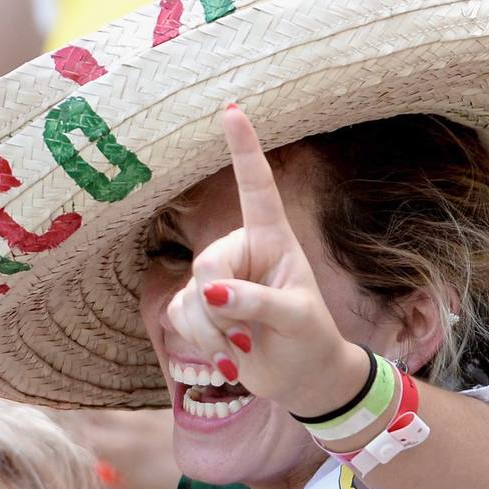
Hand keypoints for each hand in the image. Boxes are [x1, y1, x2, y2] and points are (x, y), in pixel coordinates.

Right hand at [165, 104, 368, 416]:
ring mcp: (216, 279)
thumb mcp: (297, 319)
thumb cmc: (309, 339)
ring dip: (214, 333)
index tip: (233, 109)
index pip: (256, 187)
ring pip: (189, 297)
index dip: (243, 149)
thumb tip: (210, 293)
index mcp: (274, 239)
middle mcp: (242, 251)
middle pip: (208, 264)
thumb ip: (258, 302)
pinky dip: (203, 343)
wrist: (300, 378)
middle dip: (223, 307)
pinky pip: (178, 316)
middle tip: (251, 335)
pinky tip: (229, 358)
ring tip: (244, 347)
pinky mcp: (197, 306)